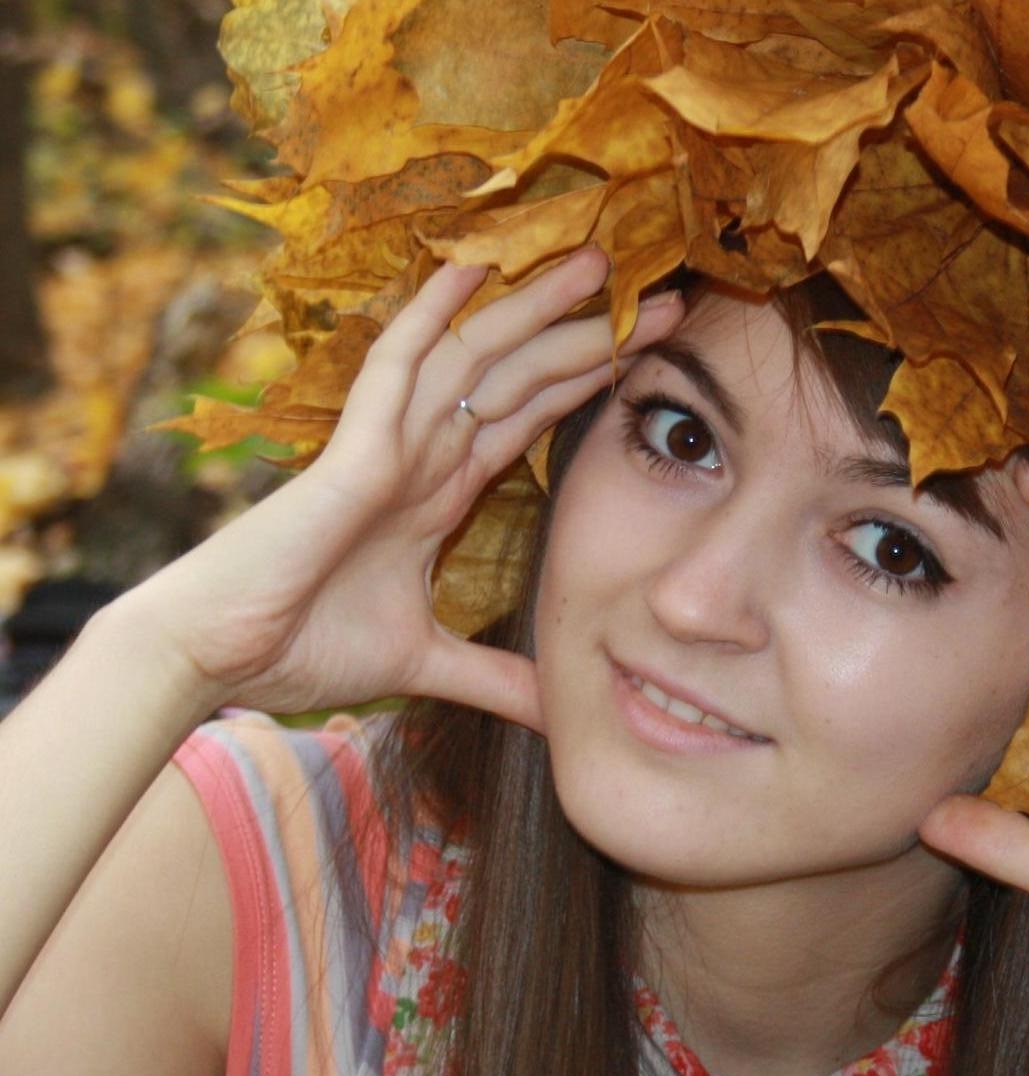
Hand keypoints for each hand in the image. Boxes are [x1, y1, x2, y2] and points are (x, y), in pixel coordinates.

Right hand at [124, 246, 682, 724]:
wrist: (215, 657)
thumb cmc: (299, 647)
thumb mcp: (427, 662)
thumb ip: (495, 679)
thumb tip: (559, 711)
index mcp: (437, 495)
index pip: (528, 420)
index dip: (587, 382)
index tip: (655, 354)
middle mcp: (419, 458)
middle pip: (517, 378)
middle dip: (587, 335)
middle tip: (664, 296)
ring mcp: (385, 448)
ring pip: (472, 360)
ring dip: (532, 309)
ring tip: (596, 261)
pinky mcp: (350, 456)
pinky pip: (394, 371)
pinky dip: (429, 319)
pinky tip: (469, 268)